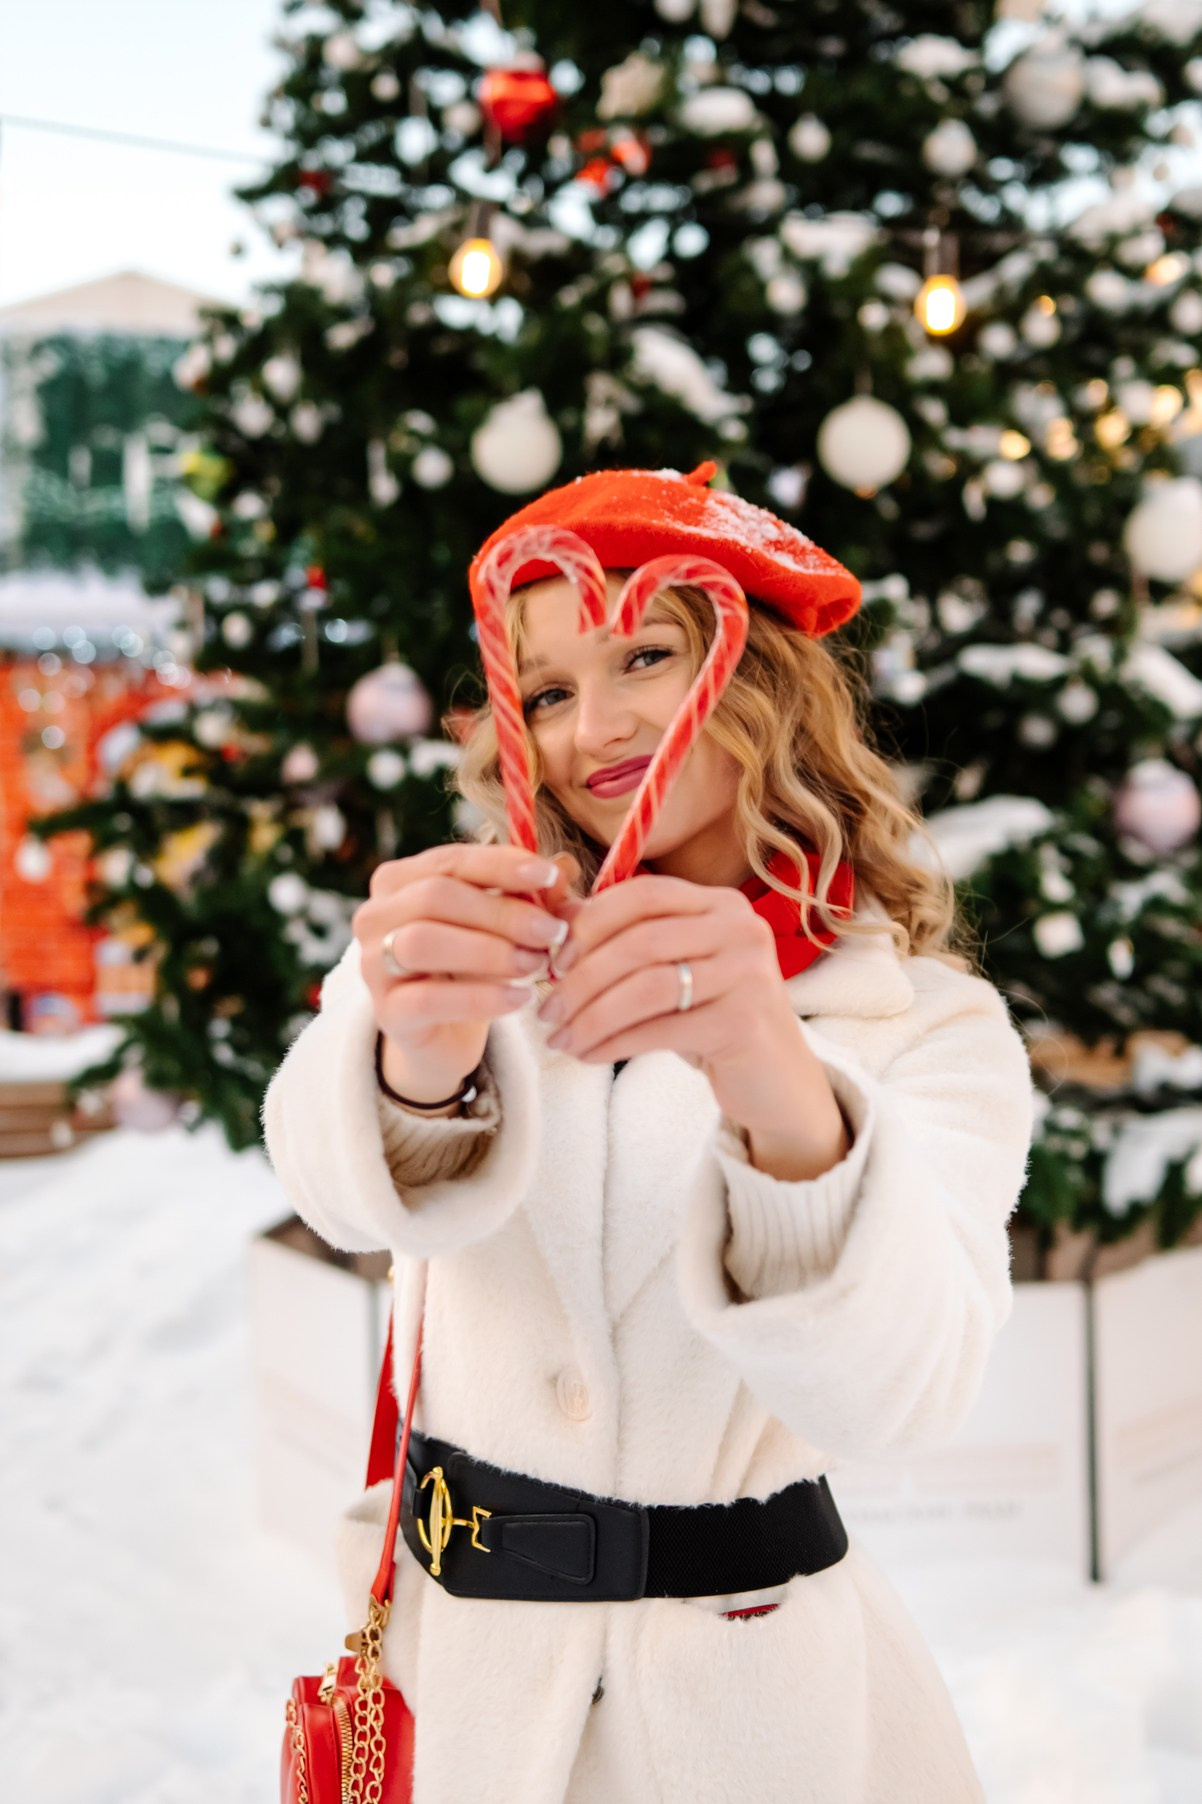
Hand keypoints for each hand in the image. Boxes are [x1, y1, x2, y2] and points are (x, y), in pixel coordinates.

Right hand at [353, 843, 577, 1099]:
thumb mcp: (504, 926)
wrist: (445, 1035)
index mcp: (400, 880)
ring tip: (535, 965)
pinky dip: (481, 998)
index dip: (502, 865)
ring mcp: (373, 964)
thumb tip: (565, 866)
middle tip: (552, 932)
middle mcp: (376, 915)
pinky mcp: (387, 1012)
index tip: (550, 877)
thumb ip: (530, 895)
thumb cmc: (473, 966)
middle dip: (502, 913)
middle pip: (436, 896)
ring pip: (423, 942)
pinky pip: (429, 999)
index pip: (450, 860)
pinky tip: (520, 999)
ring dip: (489, 952)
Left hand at [534, 874, 816, 1134]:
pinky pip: (660, 1029)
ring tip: (561, 1038)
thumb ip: (623, 939)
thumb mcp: (672, 971)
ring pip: (647, 987)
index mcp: (721, 905)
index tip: (554, 960)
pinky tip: (589, 1055)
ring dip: (592, 1015)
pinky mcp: (744, 1023)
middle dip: (582, 978)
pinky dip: (614, 1043)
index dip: (591, 922)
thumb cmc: (713, 1019)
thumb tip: (554, 916)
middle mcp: (742, 930)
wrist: (776, 1081)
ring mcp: (748, 975)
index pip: (644, 893)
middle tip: (548, 1010)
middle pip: (640, 941)